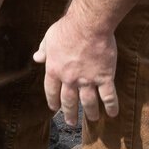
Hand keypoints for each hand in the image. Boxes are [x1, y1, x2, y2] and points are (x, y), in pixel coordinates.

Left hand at [35, 11, 120, 126]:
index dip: (53, 101)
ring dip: (89, 113)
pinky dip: (111, 106)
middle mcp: (69, 79)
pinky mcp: (104, 77)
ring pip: (88, 102)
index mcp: (54, 69)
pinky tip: (112, 113)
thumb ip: (44, 50)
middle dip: (69, 113)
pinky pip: (108, 96)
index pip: (51, 91)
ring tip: (91, 119)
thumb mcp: (49, 37)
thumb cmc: (67, 28)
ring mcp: (87, 80)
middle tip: (71, 122)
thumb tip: (36, 58)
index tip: (54, 108)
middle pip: (69, 101)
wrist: (88, 25)